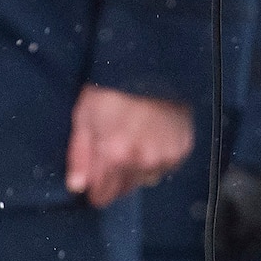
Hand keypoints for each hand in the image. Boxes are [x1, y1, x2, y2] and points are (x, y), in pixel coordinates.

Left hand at [65, 84, 192, 206]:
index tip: (96, 177)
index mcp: (113, 155)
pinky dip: (159, 156)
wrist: (151, 64)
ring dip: (139, 166)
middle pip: (125, 190)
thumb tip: (78, 187)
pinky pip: (166, 165)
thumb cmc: (110, 88)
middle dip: (117, 176)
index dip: (96, 187)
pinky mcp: (182, 148)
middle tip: (116, 150)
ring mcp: (164, 156)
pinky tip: (154, 135)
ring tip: (137, 138)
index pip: (103, 196)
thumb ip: (79, 155)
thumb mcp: (83, 116)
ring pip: (146, 178)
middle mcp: (140, 162)